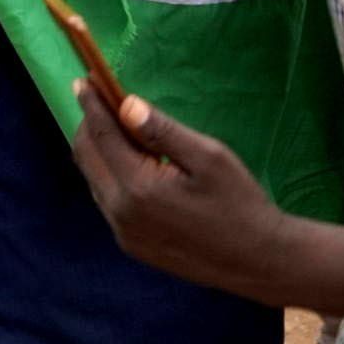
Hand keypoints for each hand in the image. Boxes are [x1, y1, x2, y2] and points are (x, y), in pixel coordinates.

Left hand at [68, 80, 290, 302]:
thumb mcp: (209, 157)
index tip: (85, 80)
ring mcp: (124, 233)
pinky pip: (107, 201)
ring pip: (94, 179)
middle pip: (86, 157)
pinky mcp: (132, 245)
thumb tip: (126, 104)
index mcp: (138, 188)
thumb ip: (163, 131)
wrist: (259, 262)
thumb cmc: (240, 204)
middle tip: (100, 100)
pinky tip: (131, 163)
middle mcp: (121, 213)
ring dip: (99, 150)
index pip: (101, 136)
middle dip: (90, 125)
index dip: (91, 105)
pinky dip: (110, 174)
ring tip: (118, 127)